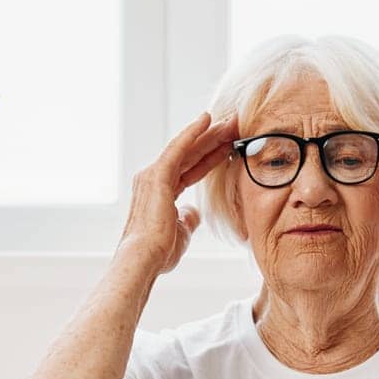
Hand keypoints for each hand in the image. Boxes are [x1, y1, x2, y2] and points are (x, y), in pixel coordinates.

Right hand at [118, 111, 239, 274]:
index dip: (209, 158)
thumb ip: (187, 219)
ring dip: (209, 134)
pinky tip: (206, 119)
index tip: (227, 147)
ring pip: (187, 148)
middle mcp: (153, 179)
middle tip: (233, 126)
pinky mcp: (157, 175)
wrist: (144, 258)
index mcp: (160, 193)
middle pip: (190, 155)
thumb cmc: (160, 252)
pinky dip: (192, 133)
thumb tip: (194, 213)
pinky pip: (178, 148)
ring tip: (229, 121)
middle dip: (212, 140)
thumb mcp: (181, 233)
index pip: (190, 170)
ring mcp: (153, 176)